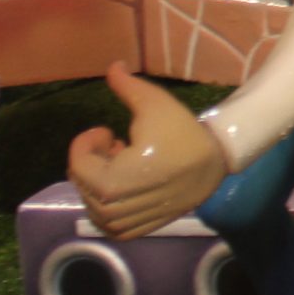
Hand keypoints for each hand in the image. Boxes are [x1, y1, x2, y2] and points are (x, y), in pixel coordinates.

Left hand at [68, 64, 228, 239]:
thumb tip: (112, 65)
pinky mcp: (141, 228)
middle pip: (82, 183)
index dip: (87, 141)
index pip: (77, 162)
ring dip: (98, 186)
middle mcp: (115, 207)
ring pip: (92, 207)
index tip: (109, 131)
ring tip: (121, 168)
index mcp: (112, 181)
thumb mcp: (155, 103)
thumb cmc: (183, 133)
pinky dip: (107, 210)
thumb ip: (126, 86)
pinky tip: (123, 191)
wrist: (216, 161)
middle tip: (117, 147)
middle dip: (93, 162)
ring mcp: (128, 221)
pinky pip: (110, 226)